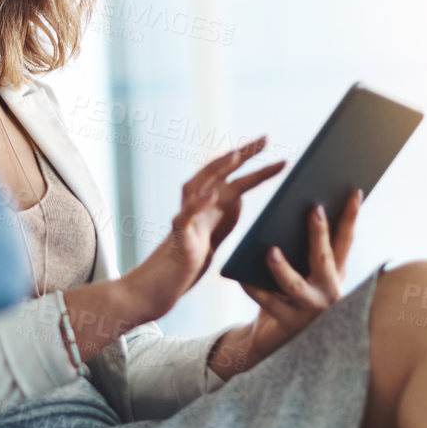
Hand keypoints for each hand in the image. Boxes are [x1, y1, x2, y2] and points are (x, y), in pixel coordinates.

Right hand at [119, 135, 285, 321]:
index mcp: (207, 206)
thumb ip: (226, 216)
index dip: (249, 159)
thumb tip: (240, 195)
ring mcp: (184, 219)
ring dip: (217, 169)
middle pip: (217, 173)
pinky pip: (186, 216)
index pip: (231, 176)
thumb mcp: (214, 236)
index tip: (269, 142)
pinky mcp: (178, 237)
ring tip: (237, 155)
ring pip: (198, 186)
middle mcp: (194, 206)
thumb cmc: (185, 263)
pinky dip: (199, 203)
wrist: (157, 289)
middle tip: (266, 138)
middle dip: (241, 154)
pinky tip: (213, 194)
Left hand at [238, 187, 362, 365]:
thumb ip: (304, 246)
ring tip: (269, 250)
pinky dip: (252, 287)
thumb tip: (299, 209)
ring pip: (295, 286)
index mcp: (335, 273)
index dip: (351, 216)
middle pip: (324, 258)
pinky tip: (239, 274)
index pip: (346, 240)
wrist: (274, 336)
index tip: (354, 191)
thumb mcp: (303, 269)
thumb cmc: (288, 292)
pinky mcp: (288, 324)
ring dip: (282, 268)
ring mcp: (310, 309)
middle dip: (319, 234)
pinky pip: (266, 302)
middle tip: (314, 209)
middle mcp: (329, 291)